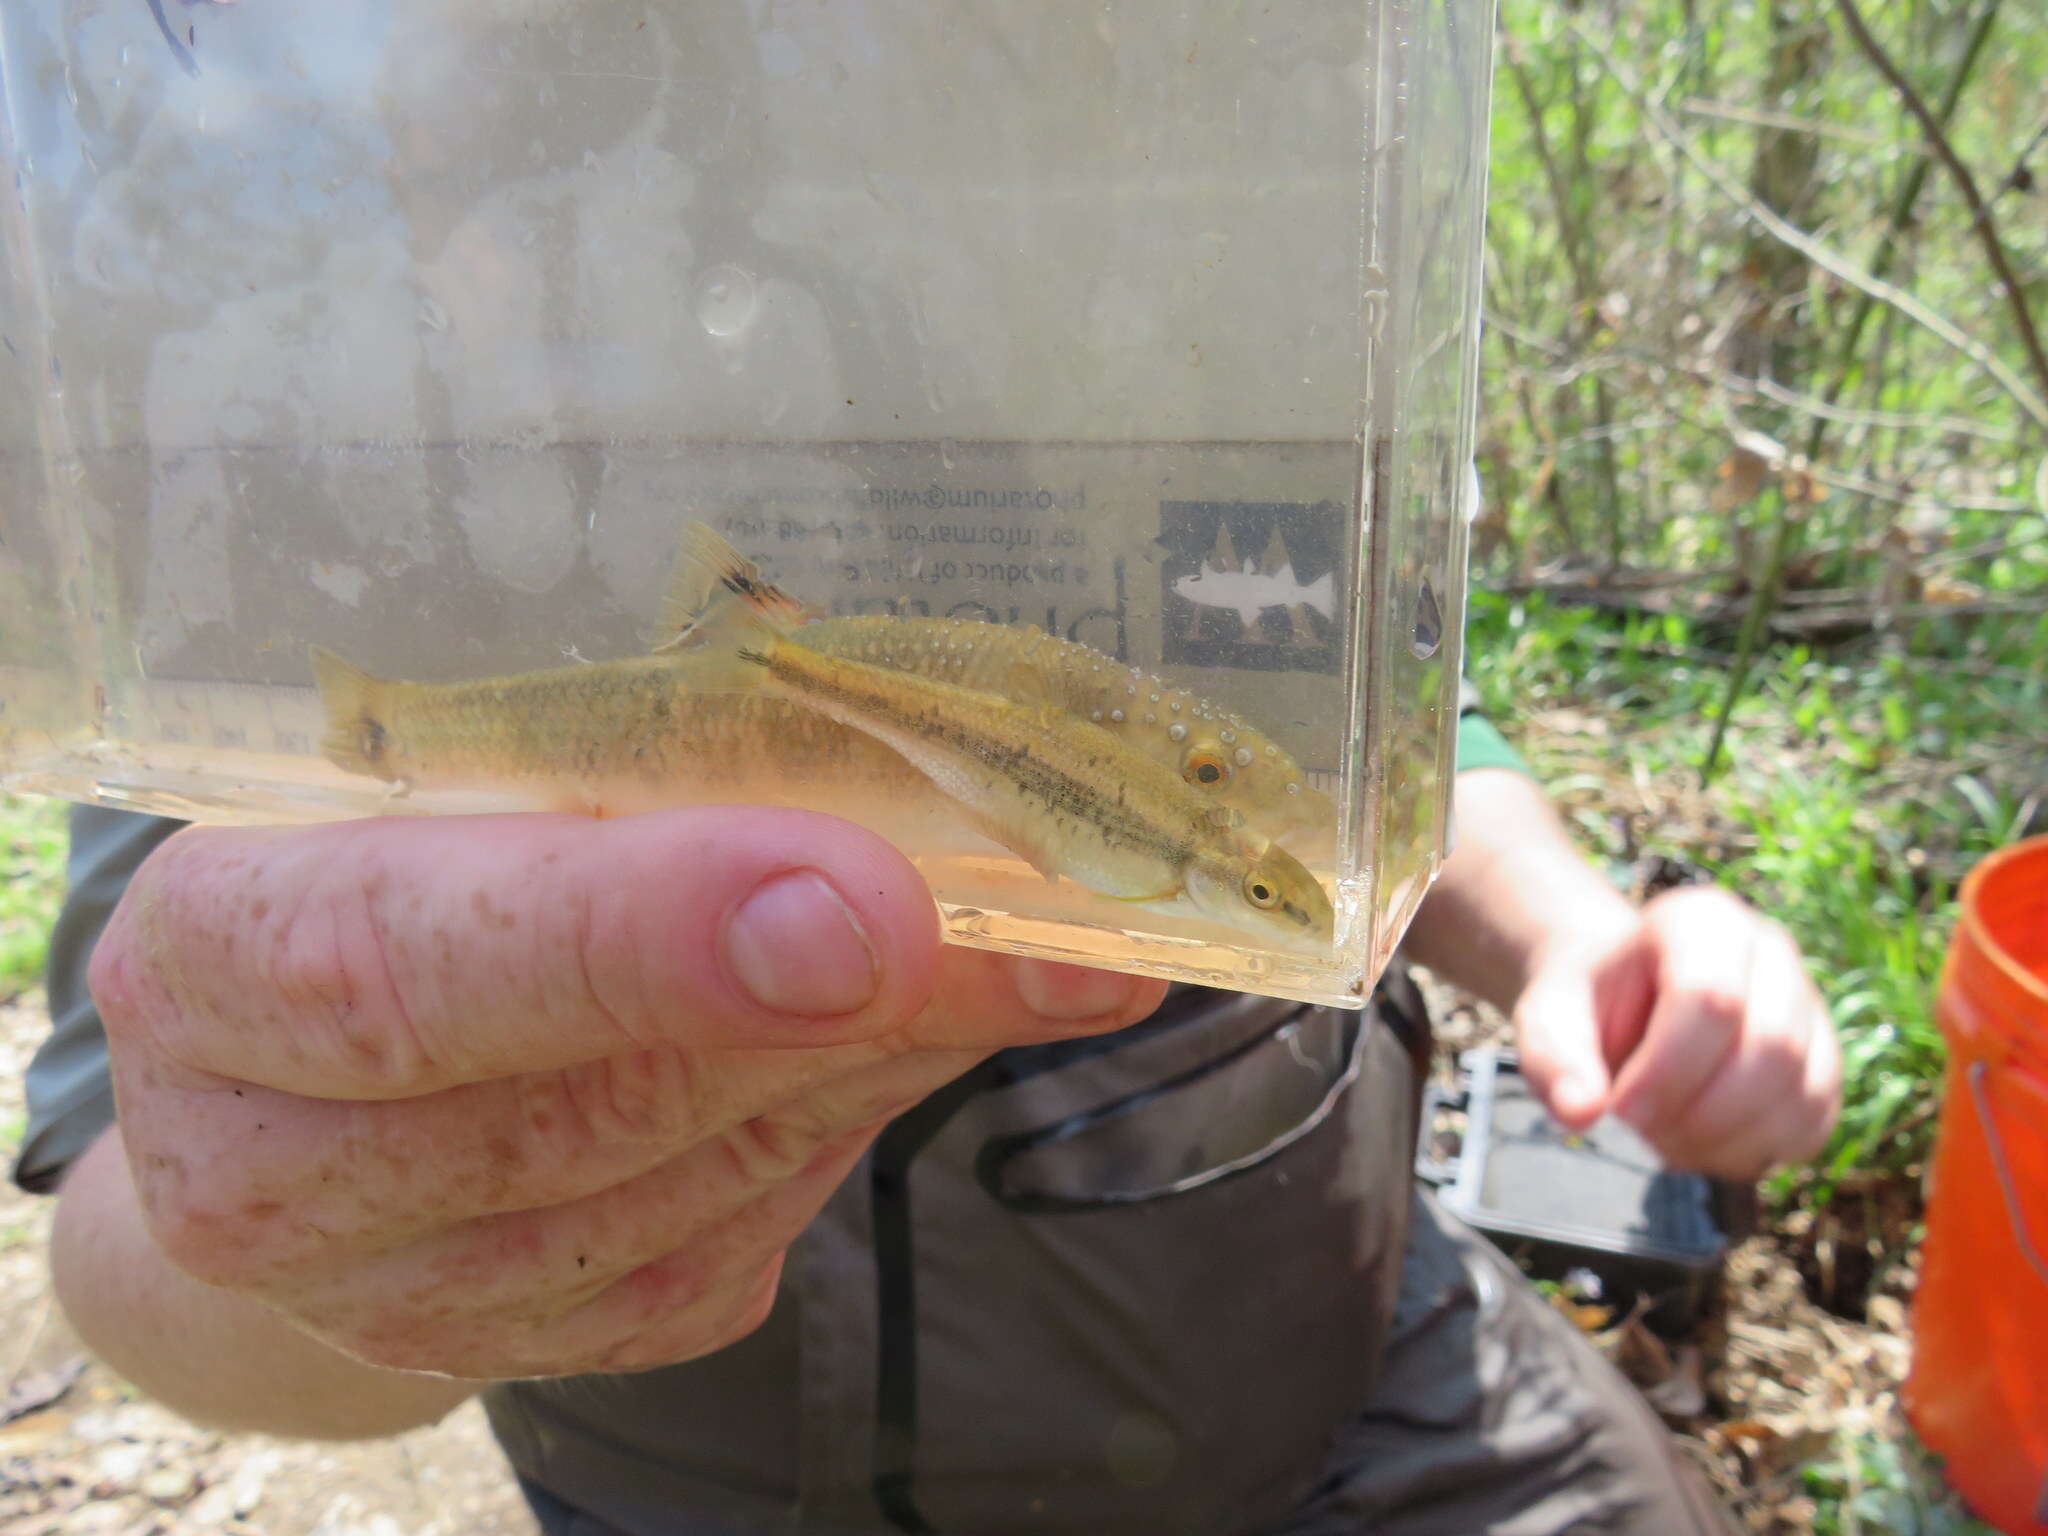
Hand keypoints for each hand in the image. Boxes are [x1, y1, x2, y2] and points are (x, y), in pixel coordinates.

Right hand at [88, 808, 1161, 1380]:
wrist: (303, 1089)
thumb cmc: (380, 876)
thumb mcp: (432, 787)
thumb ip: (599, 782)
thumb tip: (874, 769)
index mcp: (209, 968)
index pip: (405, 964)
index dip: (635, 938)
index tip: (857, 912)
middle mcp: (274, 1170)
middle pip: (593, 1098)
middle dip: (854, 1009)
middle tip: (1055, 937)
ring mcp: (412, 1292)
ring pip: (699, 1179)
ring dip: (895, 1056)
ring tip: (1048, 957)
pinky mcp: (544, 1342)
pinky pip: (739, 1235)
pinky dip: (860, 1116)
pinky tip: (934, 1025)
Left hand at [1510, 885, 1840, 1180]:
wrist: (1624, 1010)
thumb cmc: (1588, 1008)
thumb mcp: (1548, 1019)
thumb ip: (1553, 1059)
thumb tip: (1581, 1112)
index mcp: (1701, 919)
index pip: (1711, 997)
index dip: (1667, 1070)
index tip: (1619, 1110)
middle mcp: (1770, 951)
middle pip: (1770, 1049)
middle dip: (1700, 1112)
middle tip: (1644, 1129)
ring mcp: (1808, 1006)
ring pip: (1800, 1093)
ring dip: (1726, 1140)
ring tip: (1666, 1137)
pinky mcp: (1824, 1063)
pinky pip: (1812, 1124)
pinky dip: (1756, 1153)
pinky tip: (1703, 1145)